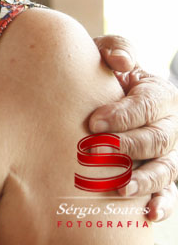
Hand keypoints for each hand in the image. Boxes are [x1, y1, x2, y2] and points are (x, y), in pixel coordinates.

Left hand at [90, 34, 177, 220]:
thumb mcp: (107, 53)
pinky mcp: (160, 175)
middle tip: (98, 150)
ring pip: (165, 169)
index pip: (147, 105)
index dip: (122, 114)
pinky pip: (168, 192)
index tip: (92, 121)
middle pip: (157, 139)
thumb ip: (115, 49)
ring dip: (144, 180)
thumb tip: (121, 61)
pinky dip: (161, 203)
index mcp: (159, 94)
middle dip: (128, 146)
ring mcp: (167, 153)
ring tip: (121, 187)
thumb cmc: (102, 73)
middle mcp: (169, 125)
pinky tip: (148, 213)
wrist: (97, 94)